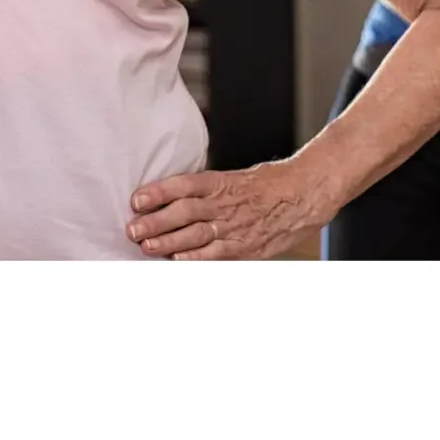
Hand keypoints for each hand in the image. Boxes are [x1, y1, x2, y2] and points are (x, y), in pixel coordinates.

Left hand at [126, 152, 331, 260]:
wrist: (306, 193)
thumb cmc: (271, 184)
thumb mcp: (237, 178)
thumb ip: (209, 190)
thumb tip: (176, 198)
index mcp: (221, 182)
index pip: (183, 185)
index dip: (158, 192)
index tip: (137, 199)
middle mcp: (224, 203)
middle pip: (183, 212)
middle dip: (154, 221)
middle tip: (132, 228)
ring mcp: (235, 226)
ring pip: (195, 234)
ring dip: (168, 242)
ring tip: (146, 246)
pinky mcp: (246, 246)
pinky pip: (216, 254)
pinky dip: (196, 259)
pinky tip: (178, 262)